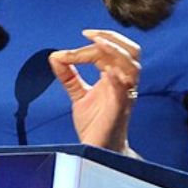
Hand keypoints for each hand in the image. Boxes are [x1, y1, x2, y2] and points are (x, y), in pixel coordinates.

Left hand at [47, 29, 141, 153]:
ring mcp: (124, 97)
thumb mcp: (79, 95)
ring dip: (116, 52)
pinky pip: (125, 91)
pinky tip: (105, 71)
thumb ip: (69, 76)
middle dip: (113, 38)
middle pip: (132, 52)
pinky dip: (116, 78)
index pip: (113, 51)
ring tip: (98, 44)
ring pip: (133, 67)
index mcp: (116, 78)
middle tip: (90, 35)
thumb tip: (54, 55)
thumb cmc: (95, 125)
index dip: (96, 41)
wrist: (97, 152)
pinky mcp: (120, 111)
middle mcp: (124, 85)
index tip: (77, 39)